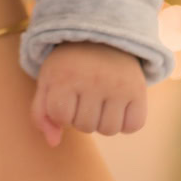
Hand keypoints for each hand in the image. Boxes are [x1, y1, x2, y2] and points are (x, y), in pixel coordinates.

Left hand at [31, 41, 147, 146]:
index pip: (61, 117)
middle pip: (85, 126)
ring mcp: (118, 86)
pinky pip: (132, 126)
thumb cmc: (70, 64)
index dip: (62, 111)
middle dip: (82, 115)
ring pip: (108, 130)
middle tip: (85, 94)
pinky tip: (118, 105)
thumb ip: (42, 112)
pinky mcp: (139, 90)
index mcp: (65, 76)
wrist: (103, 37)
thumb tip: (53, 143)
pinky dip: (125, 122)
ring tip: (100, 100)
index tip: (65, 94)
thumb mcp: (49, 80)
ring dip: (103, 121)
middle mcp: (92, 80)